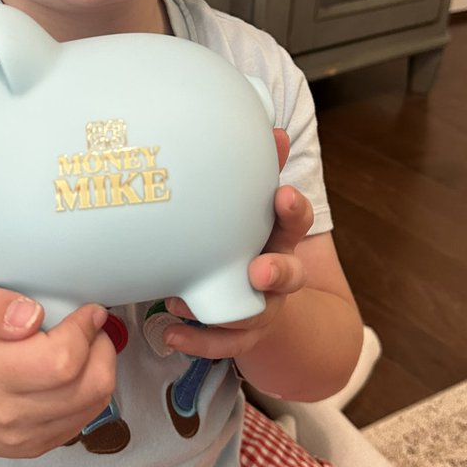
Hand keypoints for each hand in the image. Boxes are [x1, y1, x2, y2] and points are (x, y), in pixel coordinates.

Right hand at [0, 284, 115, 457]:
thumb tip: (30, 316)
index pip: (61, 358)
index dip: (85, 330)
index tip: (87, 311)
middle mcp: (5, 411)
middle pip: (87, 384)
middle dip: (100, 348)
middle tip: (90, 328)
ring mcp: (21, 436)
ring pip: (93, 402)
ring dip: (102, 368)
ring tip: (85, 347)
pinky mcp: (34, 448)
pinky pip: (85, 419)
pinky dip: (91, 391)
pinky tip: (74, 373)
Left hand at [161, 128, 312, 361]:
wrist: (265, 300)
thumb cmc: (247, 240)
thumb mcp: (250, 206)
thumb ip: (250, 167)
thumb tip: (253, 121)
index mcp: (279, 236)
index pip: (296, 220)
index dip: (292, 208)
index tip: (281, 196)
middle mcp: (276, 273)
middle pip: (289, 275)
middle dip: (277, 271)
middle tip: (258, 270)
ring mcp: (261, 308)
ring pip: (254, 316)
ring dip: (221, 313)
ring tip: (180, 303)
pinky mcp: (241, 334)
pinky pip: (223, 345)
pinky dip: (196, 340)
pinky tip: (169, 334)